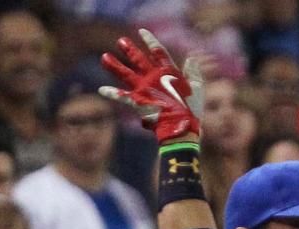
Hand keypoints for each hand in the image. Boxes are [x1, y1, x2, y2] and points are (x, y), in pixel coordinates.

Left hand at [99, 29, 205, 143]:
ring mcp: (143, 89)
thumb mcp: (197, 89)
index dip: (150, 41)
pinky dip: (111, 93)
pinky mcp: (136, 101)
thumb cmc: (192, 110)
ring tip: (104, 57)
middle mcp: (153, 77)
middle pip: (138, 59)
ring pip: (125, 73)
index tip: (141, 31)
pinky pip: (121, 96)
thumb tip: (191, 59)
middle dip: (129, 49)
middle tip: (121, 41)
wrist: (180, 128)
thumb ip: (193, 73)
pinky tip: (101, 90)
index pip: (158, 52)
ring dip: (114, 65)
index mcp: (169, 73)